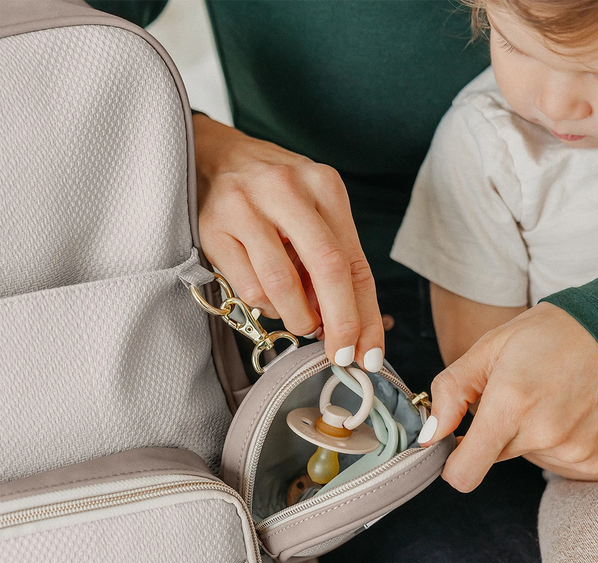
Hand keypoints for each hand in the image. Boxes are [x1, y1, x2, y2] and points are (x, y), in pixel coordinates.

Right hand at [193, 114, 383, 370]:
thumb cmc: (273, 194)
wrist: (212, 155)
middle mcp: (287, 190)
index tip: (369, 353)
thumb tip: (347, 326)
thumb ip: (333, 261)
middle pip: (328, 268)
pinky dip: (265, 305)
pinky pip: (248, 287)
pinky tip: (268, 296)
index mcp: (324, 186)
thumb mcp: (313, 213)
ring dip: (297, 318)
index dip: (366, 314)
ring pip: (282, 285)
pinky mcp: (214, 228)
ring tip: (301, 322)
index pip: (355, 262)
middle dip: (340, 322)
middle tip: (340, 354)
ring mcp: (246, 206)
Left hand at [419, 302, 597, 491]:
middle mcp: (544, 434)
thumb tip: (430, 434)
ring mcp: (575, 451)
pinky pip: (557, 461)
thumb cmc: (549, 334)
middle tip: (515, 395)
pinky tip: (570, 409)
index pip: (465, 473)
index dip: (452, 464)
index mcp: (511, 404)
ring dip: (527, 434)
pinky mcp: (597, 459)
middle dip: (494, 432)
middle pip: (494, 457)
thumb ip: (451, 392)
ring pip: (526, 456)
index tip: (455, 446)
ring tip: (548, 397)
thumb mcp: (488, 348)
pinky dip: (556, 441)